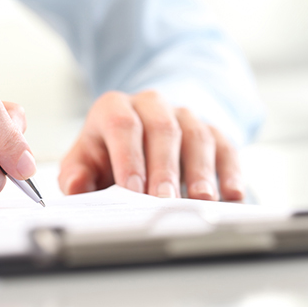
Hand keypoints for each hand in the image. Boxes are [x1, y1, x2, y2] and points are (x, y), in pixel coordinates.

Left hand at [58, 90, 243, 200]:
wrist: (140, 136)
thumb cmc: (108, 154)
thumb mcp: (84, 161)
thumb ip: (76, 175)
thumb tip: (75, 186)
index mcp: (115, 107)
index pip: (122, 124)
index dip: (128, 157)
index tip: (131, 189)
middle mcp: (151, 105)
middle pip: (162, 130)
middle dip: (164, 168)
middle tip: (164, 200)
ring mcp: (184, 116)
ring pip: (196, 136)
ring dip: (200, 170)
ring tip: (200, 199)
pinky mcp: (212, 131)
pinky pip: (225, 146)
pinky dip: (230, 171)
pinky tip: (232, 194)